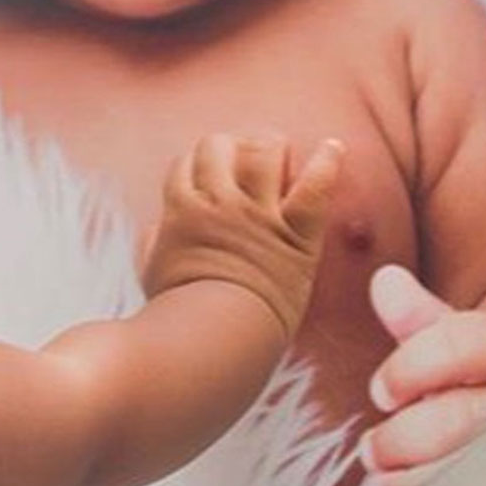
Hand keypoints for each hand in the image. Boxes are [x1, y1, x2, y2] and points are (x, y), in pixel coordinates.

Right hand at [142, 134, 341, 340]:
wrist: (218, 340)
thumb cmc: (180, 312)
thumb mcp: (152, 268)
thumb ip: (154, 237)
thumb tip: (163, 221)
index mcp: (181, 209)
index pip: (184, 161)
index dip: (193, 164)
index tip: (203, 176)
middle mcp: (218, 203)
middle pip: (218, 145)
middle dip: (227, 145)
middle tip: (241, 157)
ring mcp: (258, 216)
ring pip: (263, 152)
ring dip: (267, 145)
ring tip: (275, 151)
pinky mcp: (294, 235)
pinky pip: (314, 188)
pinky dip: (327, 163)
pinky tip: (334, 147)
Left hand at [360, 264, 485, 485]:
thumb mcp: (463, 339)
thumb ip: (423, 318)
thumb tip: (385, 282)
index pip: (472, 344)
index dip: (420, 365)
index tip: (378, 393)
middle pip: (475, 416)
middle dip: (414, 437)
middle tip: (370, 451)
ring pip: (482, 465)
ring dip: (422, 482)